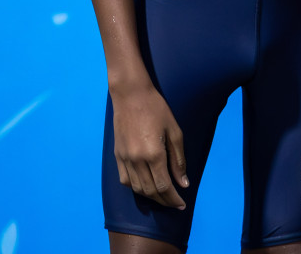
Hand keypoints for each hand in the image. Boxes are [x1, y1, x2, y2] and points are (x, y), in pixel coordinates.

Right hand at [110, 79, 188, 209]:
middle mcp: (136, 160)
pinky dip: (136, 188)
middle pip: (150, 191)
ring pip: (137, 188)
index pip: (163, 186)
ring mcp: (124, 159)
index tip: (182, 204)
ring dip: (151, 197)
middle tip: (175, 203)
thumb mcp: (175, 132)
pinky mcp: (117, 156)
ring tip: (163, 197)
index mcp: (153, 154)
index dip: (173, 198)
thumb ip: (178, 160)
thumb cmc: (157, 110)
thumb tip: (183, 182)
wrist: (131, 96)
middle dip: (164, 201)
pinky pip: (125, 180)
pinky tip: (146, 187)